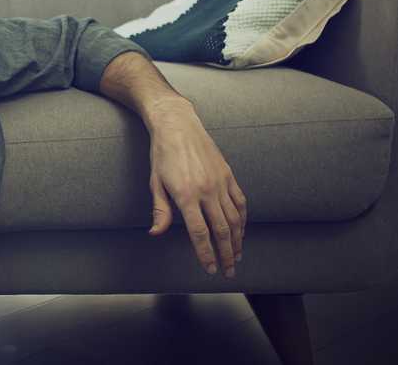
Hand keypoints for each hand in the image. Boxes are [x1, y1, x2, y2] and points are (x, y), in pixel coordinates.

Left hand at [144, 97, 246, 277]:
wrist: (178, 125)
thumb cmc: (162, 155)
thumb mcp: (155, 182)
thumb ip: (160, 211)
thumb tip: (156, 234)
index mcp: (186, 195)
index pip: (199, 233)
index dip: (205, 254)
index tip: (210, 269)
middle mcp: (207, 190)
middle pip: (221, 231)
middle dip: (225, 254)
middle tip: (228, 271)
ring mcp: (220, 182)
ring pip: (234, 219)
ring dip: (237, 241)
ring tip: (236, 256)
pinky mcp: (228, 174)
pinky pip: (240, 202)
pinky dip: (243, 220)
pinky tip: (241, 231)